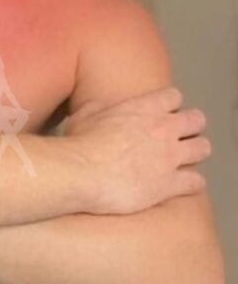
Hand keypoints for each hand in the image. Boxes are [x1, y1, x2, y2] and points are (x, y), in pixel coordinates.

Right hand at [63, 86, 210, 214]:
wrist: (82, 172)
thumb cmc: (80, 143)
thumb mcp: (84, 115)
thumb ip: (99, 108)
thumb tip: (98, 108)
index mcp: (145, 108)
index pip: (174, 97)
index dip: (169, 106)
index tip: (161, 115)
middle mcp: (164, 128)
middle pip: (197, 120)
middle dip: (190, 128)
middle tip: (177, 137)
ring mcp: (171, 156)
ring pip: (203, 148)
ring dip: (195, 153)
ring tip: (185, 161)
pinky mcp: (171, 184)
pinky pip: (196, 182)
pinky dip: (192, 184)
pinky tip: (184, 186)